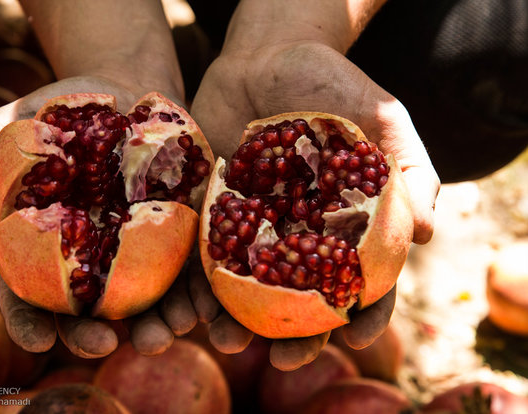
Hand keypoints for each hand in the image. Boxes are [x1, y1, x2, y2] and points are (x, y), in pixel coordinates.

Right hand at [0, 76, 197, 357]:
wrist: (119, 88)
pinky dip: (199, 287)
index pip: (29, 296)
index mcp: (45, 248)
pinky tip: (205, 302)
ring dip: (156, 322)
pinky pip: (191, 264)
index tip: (37, 341)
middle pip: (90, 308)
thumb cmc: (53, 113)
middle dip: (95, 334)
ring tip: (166, 332)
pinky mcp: (180, 229)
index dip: (29, 322)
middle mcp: (94, 258)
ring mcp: (139, 248)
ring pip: (146, 299)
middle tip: (106, 344)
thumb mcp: (4, 131)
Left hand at [190, 39, 438, 368]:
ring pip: (243, 289)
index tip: (356, 335)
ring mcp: (251, 229)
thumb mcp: (381, 119)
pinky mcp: (209, 213)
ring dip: (233, 322)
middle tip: (283, 361)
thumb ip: (408, 171)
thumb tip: (429, 234)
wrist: (267, 56)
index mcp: (343, 229)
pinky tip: (189, 306)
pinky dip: (195, 283)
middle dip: (293, 338)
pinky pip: (200, 255)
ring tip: (226, 342)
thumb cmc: (333, 86)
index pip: (361, 283)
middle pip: (297, 302)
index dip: (364, 315)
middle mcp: (296, 238)